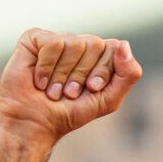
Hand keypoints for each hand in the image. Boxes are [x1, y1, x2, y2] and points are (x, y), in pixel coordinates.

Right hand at [0, 30, 141, 161]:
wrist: (35, 123)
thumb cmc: (70, 112)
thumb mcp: (108, 99)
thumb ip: (128, 74)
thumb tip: (124, 43)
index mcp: (98, 56)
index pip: (113, 48)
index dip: (103, 70)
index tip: (92, 89)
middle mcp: (79, 44)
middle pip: (94, 43)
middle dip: (82, 74)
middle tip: (70, 93)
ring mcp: (57, 40)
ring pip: (74, 43)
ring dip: (63, 75)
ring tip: (53, 91)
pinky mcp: (35, 38)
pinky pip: (52, 43)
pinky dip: (47, 67)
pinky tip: (39, 81)